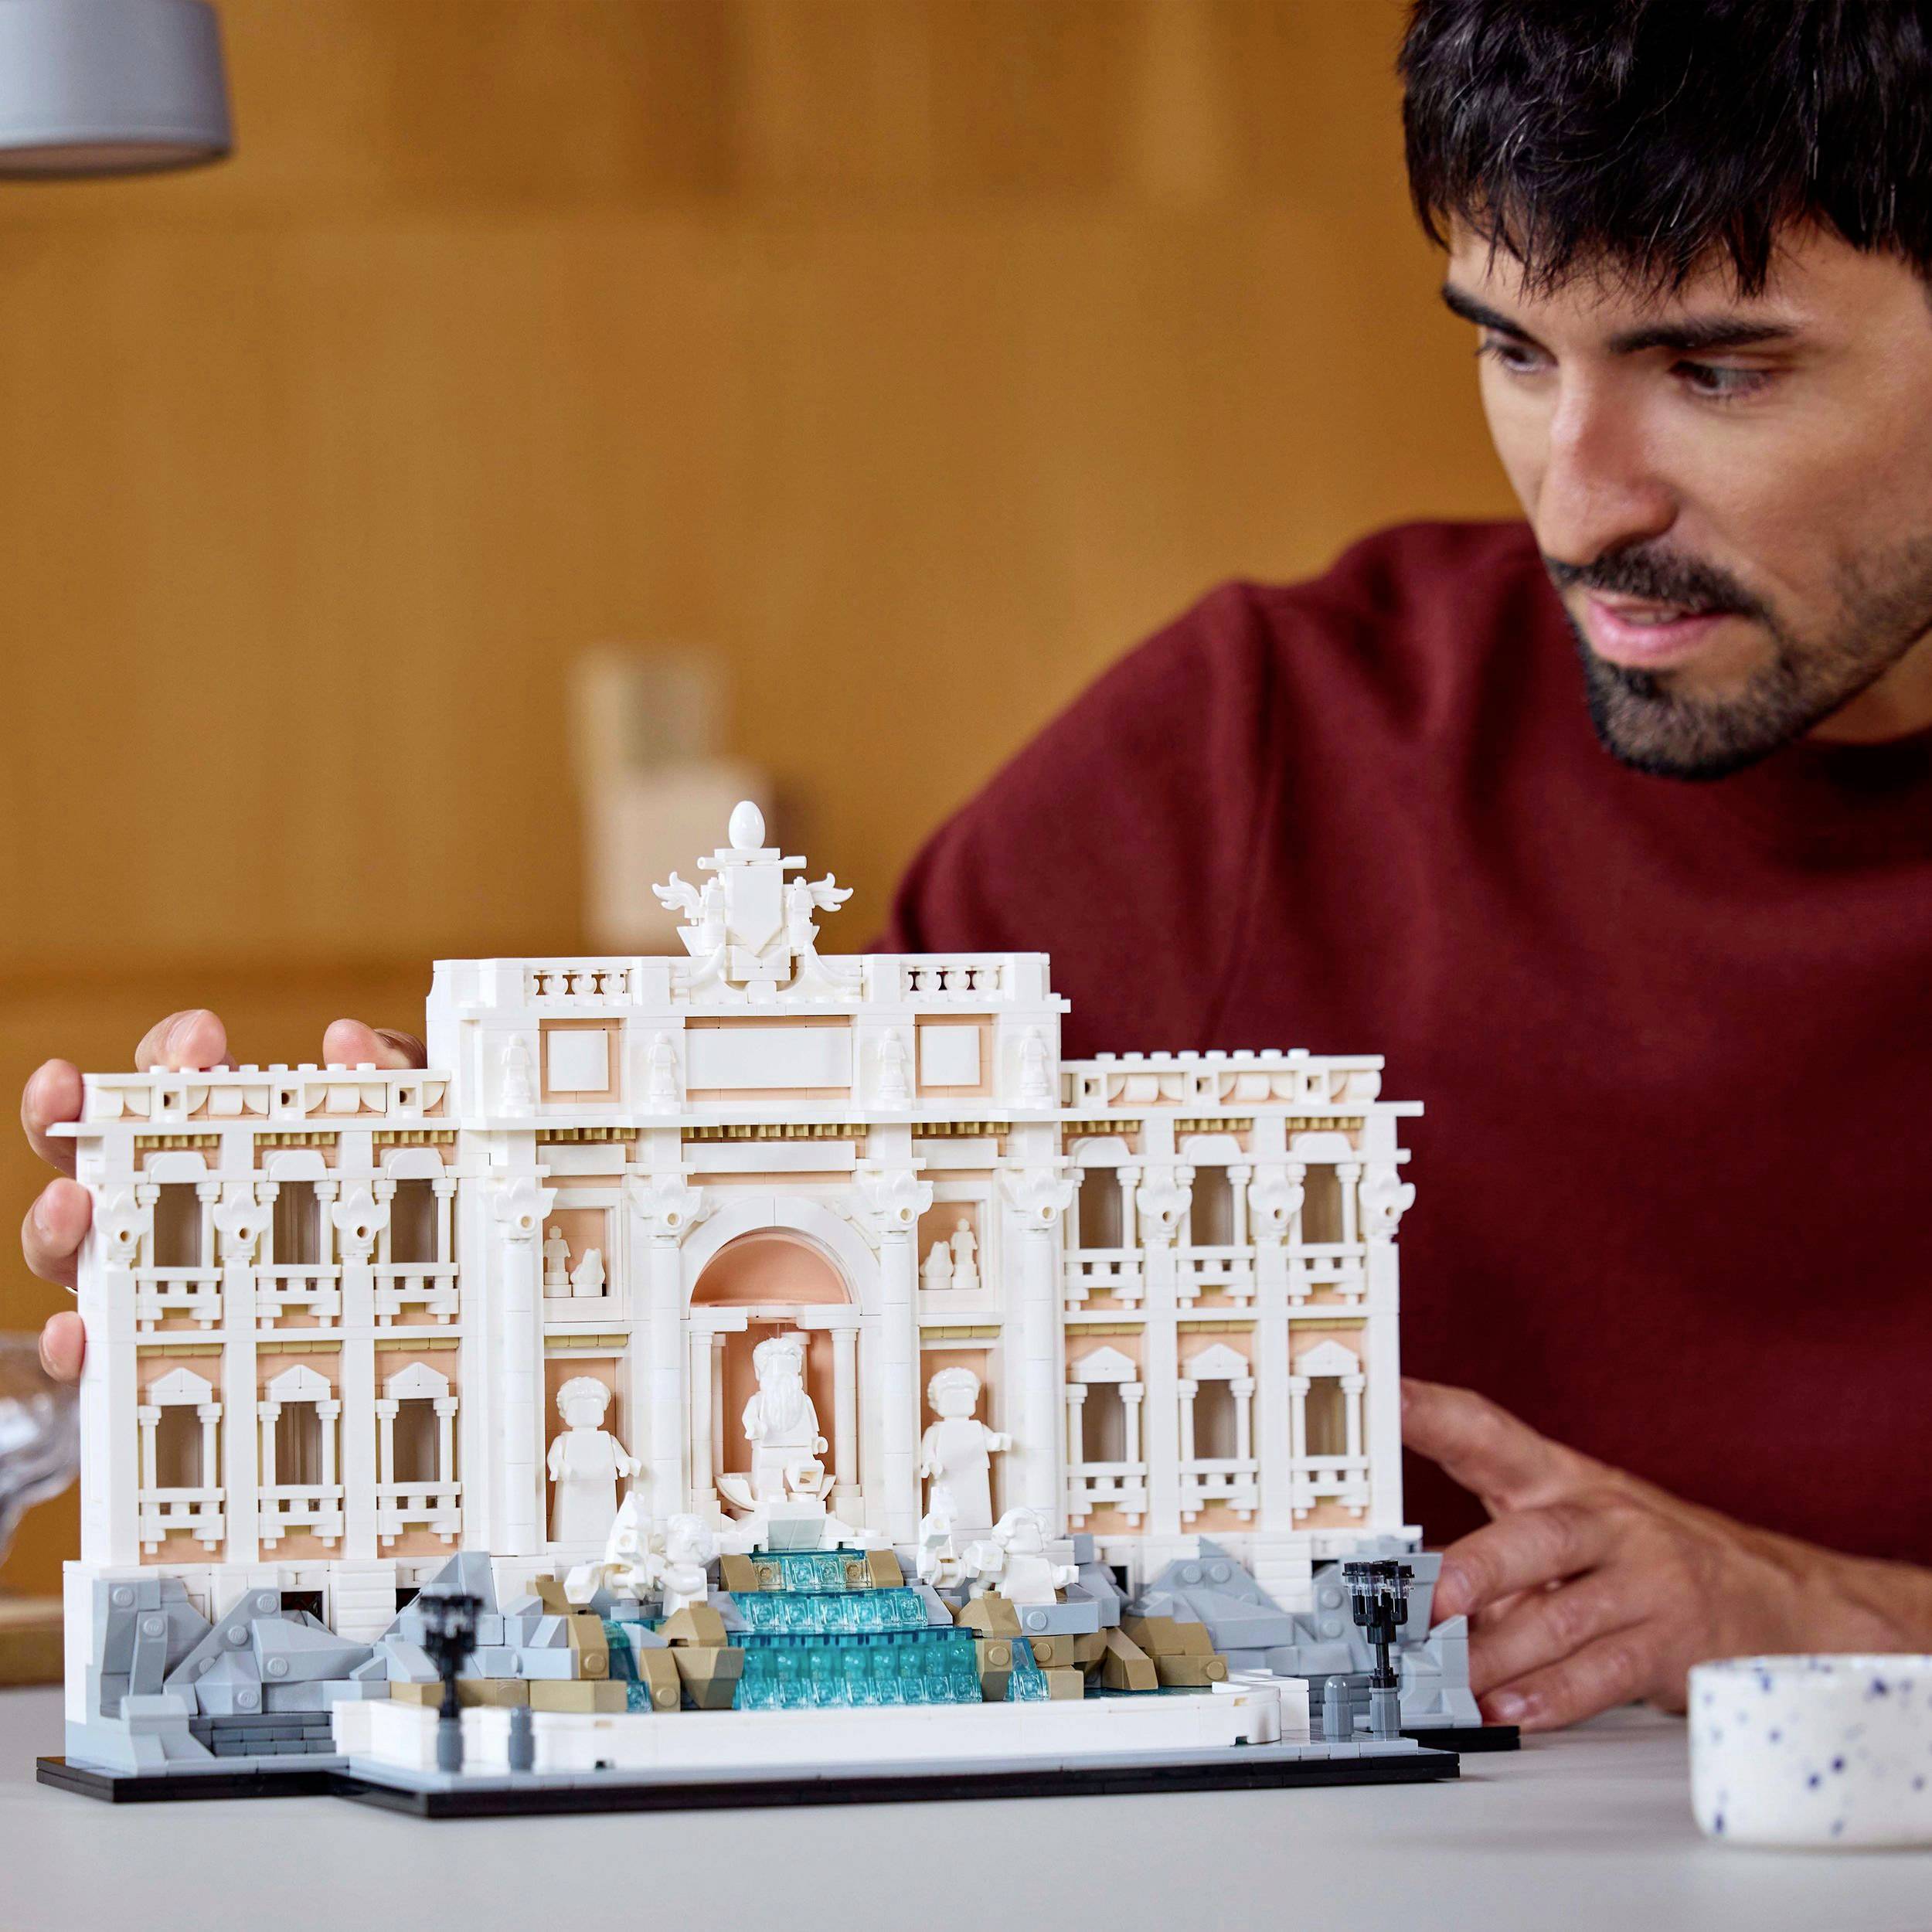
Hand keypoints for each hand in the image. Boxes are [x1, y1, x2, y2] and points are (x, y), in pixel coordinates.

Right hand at [22, 1010, 425, 1382]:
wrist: (412, 1332)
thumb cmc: (394, 1216)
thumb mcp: (417, 1137)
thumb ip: (397, 1080)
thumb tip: (355, 1042)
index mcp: (227, 1138)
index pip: (176, 1078)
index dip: (175, 1051)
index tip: (203, 1037)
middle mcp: (170, 1204)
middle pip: (88, 1152)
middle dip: (69, 1115)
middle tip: (78, 1089)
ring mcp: (149, 1278)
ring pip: (71, 1248)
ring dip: (53, 1222)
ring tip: (75, 1204)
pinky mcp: (149, 1357)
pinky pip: (91, 1355)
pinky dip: (73, 1346)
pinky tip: (79, 1336)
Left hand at [1402, 1376, 1931, 1730]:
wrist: (1776, 1596)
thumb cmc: (1644, 1556)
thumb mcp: (1567, 1529)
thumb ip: (1489, 1555)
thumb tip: (1396, 1592)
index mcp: (1561, 1480)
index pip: (1487, 1432)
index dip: (1433, 1411)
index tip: (1383, 1395)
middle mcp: (1605, 1521)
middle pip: (1537, 1538)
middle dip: (1479, 1571)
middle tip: (1426, 1602)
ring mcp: (1645, 1581)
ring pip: (1563, 1619)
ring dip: (1498, 1659)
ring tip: (1448, 1683)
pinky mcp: (1672, 1642)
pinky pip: (1604, 1673)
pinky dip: (1551, 1698)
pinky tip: (1510, 1712)